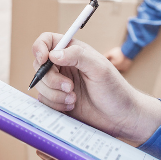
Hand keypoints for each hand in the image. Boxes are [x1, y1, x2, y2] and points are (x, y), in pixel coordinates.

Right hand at [31, 33, 160, 144]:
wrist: (121, 118)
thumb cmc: (115, 89)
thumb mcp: (99, 68)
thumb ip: (77, 56)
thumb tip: (52, 54)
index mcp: (72, 52)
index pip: (46, 42)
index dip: (39, 48)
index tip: (44, 59)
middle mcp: (63, 66)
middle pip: (39, 66)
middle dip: (51, 79)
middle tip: (70, 87)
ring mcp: (59, 84)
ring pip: (40, 85)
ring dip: (55, 94)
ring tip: (74, 98)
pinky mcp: (57, 101)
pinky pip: (44, 101)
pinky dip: (55, 104)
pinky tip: (71, 106)